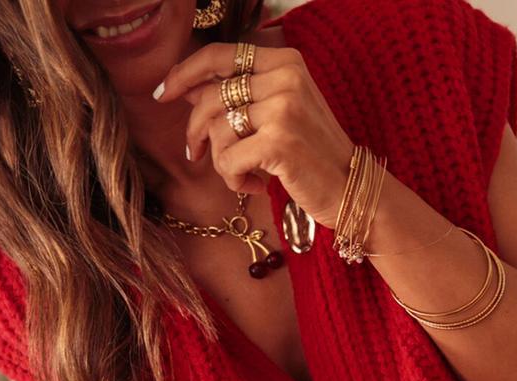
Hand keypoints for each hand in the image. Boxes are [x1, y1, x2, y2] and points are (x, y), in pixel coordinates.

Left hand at [153, 42, 354, 229]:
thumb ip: (240, 96)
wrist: (352, 189)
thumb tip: (188, 89)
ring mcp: (283, 108)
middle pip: (211, 97)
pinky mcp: (279, 142)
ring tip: (243, 175)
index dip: (185, 73)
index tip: (164, 94)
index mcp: (286, 61)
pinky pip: (228, 160)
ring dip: (221, 162)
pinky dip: (234, 180)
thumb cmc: (313, 155)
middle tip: (194, 154)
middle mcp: (286, 77)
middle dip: (194, 131)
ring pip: (218, 131)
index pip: (220, 55)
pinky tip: (255, 186)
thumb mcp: (281, 113)